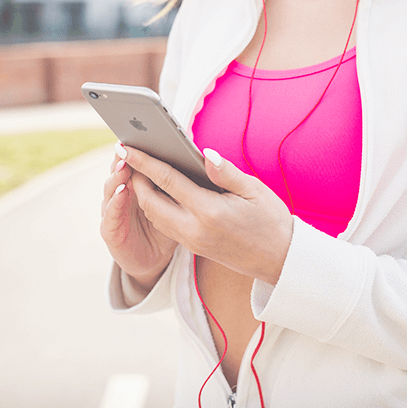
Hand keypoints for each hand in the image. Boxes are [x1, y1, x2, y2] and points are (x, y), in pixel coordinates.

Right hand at [100, 144, 178, 291]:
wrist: (154, 261)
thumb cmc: (172, 228)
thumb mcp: (181, 204)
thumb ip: (183, 182)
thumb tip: (201, 156)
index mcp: (141, 184)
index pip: (139, 162)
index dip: (141, 148)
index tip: (147, 130)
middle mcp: (123, 194)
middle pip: (120, 170)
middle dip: (124, 156)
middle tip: (131, 140)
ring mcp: (114, 212)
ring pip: (111, 188)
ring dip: (116, 174)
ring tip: (125, 162)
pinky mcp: (110, 232)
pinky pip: (110, 215)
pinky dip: (114, 202)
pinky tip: (122, 190)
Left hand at [120, 144, 293, 284]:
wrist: (280, 260)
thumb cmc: (271, 221)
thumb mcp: (254, 190)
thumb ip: (225, 172)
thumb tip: (204, 153)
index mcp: (209, 212)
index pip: (167, 181)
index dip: (144, 162)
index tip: (127, 147)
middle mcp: (194, 229)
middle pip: (150, 201)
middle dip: (136, 178)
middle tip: (129, 156)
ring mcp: (191, 241)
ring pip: (154, 216)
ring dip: (142, 194)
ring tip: (139, 170)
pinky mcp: (193, 247)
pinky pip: (164, 225)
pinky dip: (155, 207)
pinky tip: (158, 191)